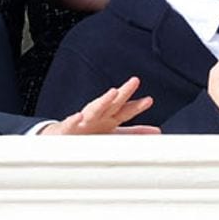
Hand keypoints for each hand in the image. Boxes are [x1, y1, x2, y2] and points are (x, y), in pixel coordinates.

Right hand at [42, 76, 158, 134]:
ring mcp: (83, 121)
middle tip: (134, 81)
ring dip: (103, 101)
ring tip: (113, 93)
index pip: (126, 111)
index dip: (137, 106)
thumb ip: (134, 132)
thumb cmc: (89, 133)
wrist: (62, 139)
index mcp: (109, 119)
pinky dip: (74, 120)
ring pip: (93, 109)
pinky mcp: (68, 129)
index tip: (149, 100)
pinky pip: (70, 124)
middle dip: (124, 93)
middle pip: (113, 104)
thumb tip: (157, 132)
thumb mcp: (113, 133)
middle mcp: (98, 117)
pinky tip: (79, 116)